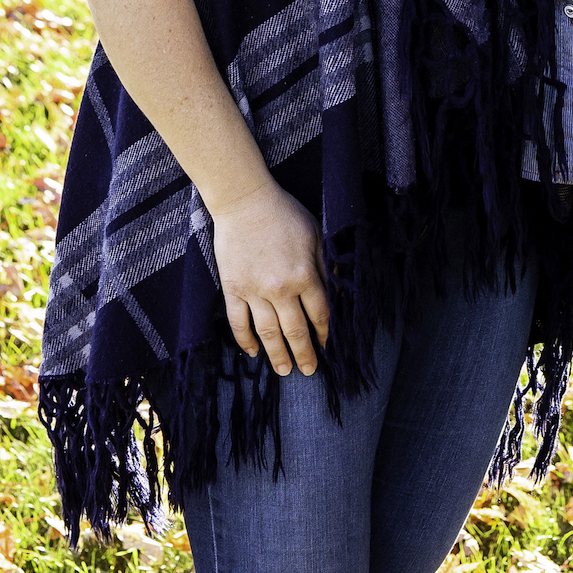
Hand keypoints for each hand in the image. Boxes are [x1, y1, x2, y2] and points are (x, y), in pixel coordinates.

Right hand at [211, 179, 331, 373]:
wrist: (244, 201)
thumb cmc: (284, 213)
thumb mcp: (316, 234)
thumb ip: (327, 265)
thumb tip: (339, 292)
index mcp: (305, 274)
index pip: (320, 314)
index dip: (326, 333)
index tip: (328, 346)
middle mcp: (281, 289)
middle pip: (295, 331)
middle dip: (304, 353)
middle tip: (309, 371)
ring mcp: (254, 291)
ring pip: (268, 333)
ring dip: (277, 355)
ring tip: (284, 371)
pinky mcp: (233, 289)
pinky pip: (239, 323)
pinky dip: (245, 341)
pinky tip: (253, 353)